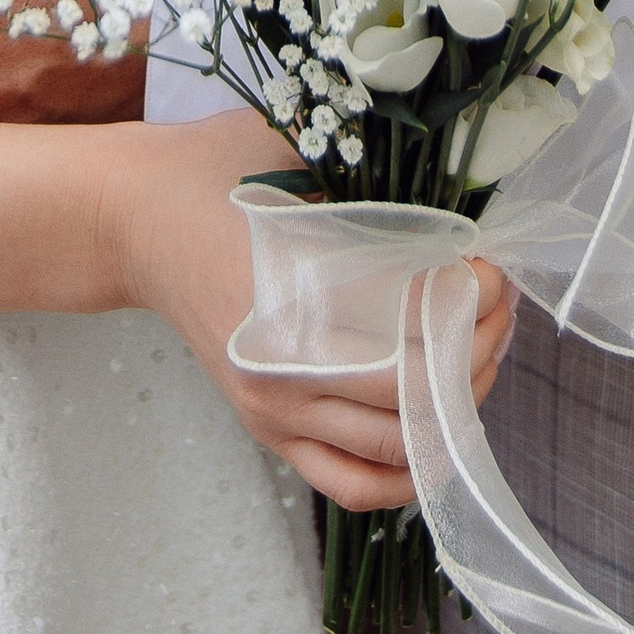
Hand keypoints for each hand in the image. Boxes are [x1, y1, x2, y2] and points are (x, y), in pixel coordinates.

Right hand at [102, 109, 516, 512]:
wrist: (134, 219)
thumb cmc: (214, 172)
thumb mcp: (291, 150)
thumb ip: (364, 176)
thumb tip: (457, 193)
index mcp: (289, 295)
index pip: (411, 326)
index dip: (469, 302)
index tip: (490, 268)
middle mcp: (282, 370)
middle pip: (414, 395)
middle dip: (477, 354)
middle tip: (500, 308)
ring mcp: (274, 410)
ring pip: (394, 448)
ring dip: (454, 408)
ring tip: (479, 354)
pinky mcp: (268, 430)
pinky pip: (352, 483)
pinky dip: (406, 474)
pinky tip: (439, 433)